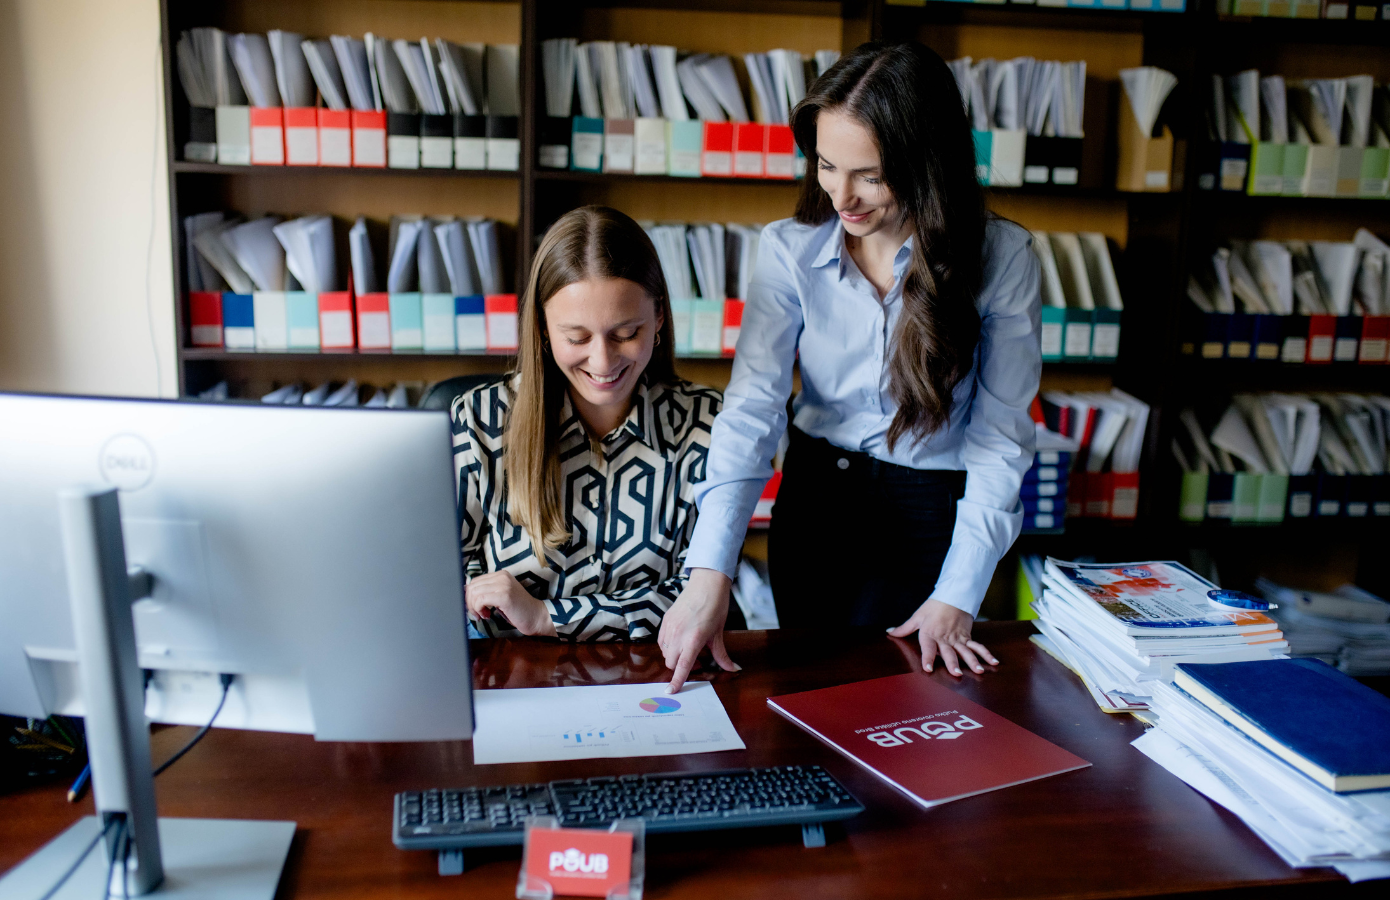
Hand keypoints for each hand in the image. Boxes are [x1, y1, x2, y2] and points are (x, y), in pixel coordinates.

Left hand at [466, 571, 556, 637]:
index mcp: (501, 574)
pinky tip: (487, 615)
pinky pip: (481, 600)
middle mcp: (502, 576)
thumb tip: (466, 593)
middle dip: (470, 603)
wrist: (537, 617)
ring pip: (474, 593)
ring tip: (483, 615)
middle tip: (478, 614)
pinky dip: (479, 609)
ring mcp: (503, 585)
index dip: (470, 597)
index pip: (474, 581)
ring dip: (474, 607)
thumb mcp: (501, 596)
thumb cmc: (518, 610)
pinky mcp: (504, 595)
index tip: (476, 608)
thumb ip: (487, 592)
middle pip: (472, 587)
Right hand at [658, 568, 739, 692]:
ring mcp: (669, 627)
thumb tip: (733, 669)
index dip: (677, 681)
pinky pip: (661, 641)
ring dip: (674, 656)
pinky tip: (680, 640)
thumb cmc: (715, 607)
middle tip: (697, 660)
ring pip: (665, 652)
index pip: (682, 666)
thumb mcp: (719, 633)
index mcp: (693, 640)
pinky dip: (669, 646)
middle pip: (671, 663)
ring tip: (689, 648)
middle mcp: (678, 635)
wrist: (706, 584)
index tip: (671, 692)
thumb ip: (722, 655)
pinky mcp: (665, 620)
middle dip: (680, 667)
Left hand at [887, 598, 997, 675]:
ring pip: (966, 651)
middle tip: (956, 673)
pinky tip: (993, 662)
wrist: (952, 595)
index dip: (928, 658)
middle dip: (953, 663)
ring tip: (978, 671)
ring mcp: (957, 638)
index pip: (928, 648)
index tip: (928, 668)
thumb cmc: (933, 607)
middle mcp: (944, 638)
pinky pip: (977, 646)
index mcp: (930, 633)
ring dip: (972, 661)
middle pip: (949, 652)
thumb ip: (904, 628)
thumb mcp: (917, 617)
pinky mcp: (967, 636)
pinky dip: (986, 654)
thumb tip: (889, 632)